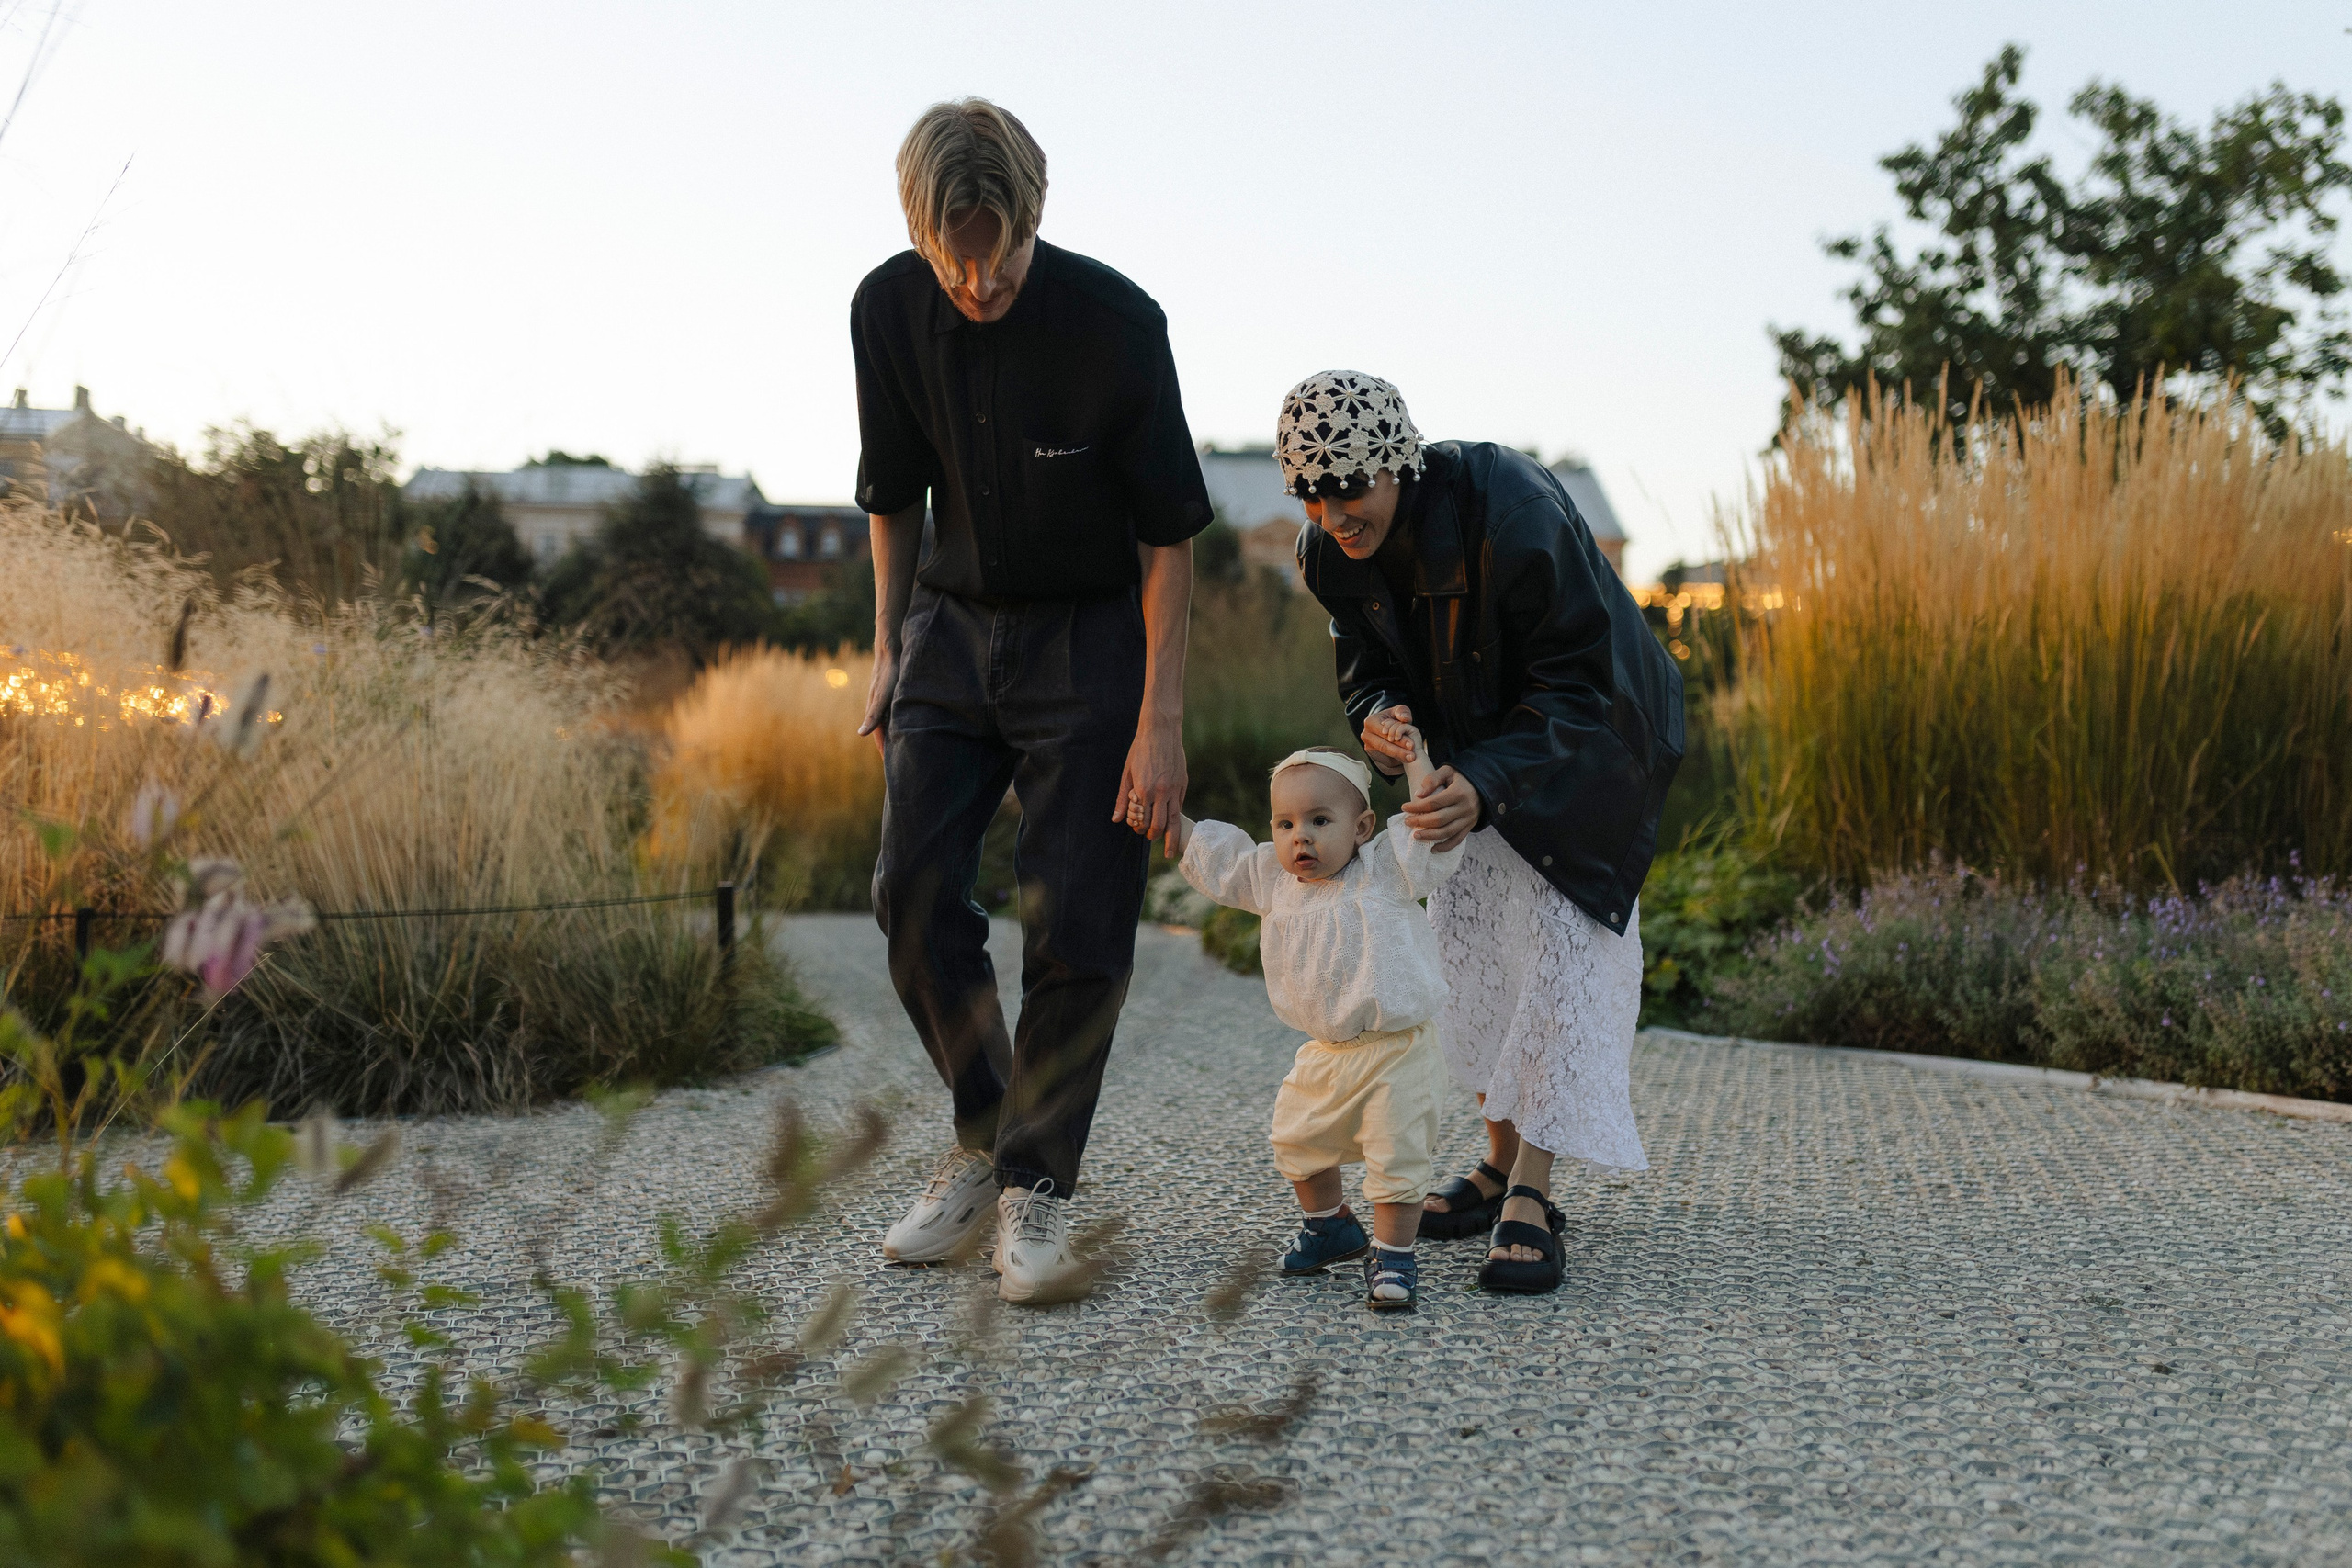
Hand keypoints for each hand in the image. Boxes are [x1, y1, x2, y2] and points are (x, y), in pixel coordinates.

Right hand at [855, 643, 899, 756]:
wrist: (891, 649)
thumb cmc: (888, 674)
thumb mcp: (882, 696)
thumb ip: (873, 715)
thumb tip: (861, 734)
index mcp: (875, 712)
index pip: (880, 738)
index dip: (885, 752)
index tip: (892, 768)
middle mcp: (879, 708)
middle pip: (885, 733)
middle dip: (891, 747)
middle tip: (901, 763)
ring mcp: (886, 700)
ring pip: (891, 724)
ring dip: (896, 736)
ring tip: (906, 748)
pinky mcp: (894, 693)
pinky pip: (897, 713)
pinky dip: (901, 723)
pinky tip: (909, 724)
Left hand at [1114, 718, 1186, 856]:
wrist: (1161, 731)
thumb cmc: (1140, 750)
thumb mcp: (1127, 773)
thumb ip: (1123, 799)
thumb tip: (1117, 819)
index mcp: (1144, 790)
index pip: (1142, 820)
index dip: (1139, 828)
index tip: (1137, 829)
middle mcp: (1161, 792)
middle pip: (1159, 825)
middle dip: (1154, 836)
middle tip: (1151, 839)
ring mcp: (1174, 788)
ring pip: (1174, 820)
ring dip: (1171, 837)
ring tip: (1170, 851)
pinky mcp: (1183, 784)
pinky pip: (1179, 806)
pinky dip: (1175, 817)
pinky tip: (1174, 824)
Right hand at [1362, 705, 1415, 775]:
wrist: (1385, 727)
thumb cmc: (1393, 718)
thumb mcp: (1398, 711)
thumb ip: (1403, 712)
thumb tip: (1405, 718)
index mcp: (1370, 722)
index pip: (1385, 734)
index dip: (1399, 740)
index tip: (1412, 745)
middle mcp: (1366, 736)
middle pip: (1383, 747)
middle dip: (1399, 753)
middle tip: (1413, 757)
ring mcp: (1368, 749)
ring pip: (1384, 759)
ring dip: (1399, 761)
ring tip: (1411, 759)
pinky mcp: (1372, 759)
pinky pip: (1385, 767)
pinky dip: (1396, 768)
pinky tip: (1406, 764)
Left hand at [1403, 765, 1479, 850]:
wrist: (1482, 784)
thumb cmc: (1461, 777)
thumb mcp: (1447, 771)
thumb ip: (1432, 779)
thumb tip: (1418, 795)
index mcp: (1459, 792)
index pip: (1433, 803)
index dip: (1417, 807)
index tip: (1404, 807)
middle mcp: (1465, 807)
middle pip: (1439, 819)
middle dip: (1420, 822)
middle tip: (1407, 821)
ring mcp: (1469, 819)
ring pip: (1447, 832)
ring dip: (1430, 836)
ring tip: (1415, 835)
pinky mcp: (1470, 826)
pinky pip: (1457, 840)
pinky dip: (1445, 846)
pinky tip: (1433, 849)